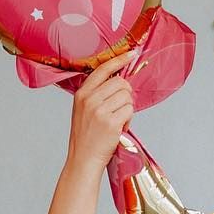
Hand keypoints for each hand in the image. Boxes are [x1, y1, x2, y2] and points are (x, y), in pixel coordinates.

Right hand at [68, 54, 134, 173]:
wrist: (83, 159)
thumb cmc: (86, 136)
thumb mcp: (83, 110)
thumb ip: (96, 94)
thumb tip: (119, 80)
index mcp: (82, 94)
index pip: (103, 69)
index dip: (120, 60)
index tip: (132, 54)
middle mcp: (89, 100)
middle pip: (120, 83)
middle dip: (126, 94)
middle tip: (121, 108)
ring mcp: (100, 111)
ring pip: (127, 96)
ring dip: (128, 109)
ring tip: (118, 121)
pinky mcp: (111, 122)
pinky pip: (130, 110)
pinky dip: (129, 120)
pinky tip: (120, 128)